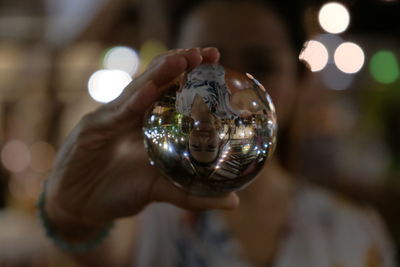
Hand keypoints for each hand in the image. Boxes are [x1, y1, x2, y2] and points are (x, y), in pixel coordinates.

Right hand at [45, 48, 238, 229]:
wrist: (81, 207)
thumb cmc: (120, 192)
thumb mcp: (160, 191)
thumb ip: (193, 195)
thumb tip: (234, 201)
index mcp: (148, 123)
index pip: (171, 91)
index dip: (192, 75)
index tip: (216, 60)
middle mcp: (131, 114)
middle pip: (156, 82)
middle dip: (180, 63)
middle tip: (206, 52)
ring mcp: (111, 118)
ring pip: (137, 90)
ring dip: (160, 74)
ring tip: (183, 59)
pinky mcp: (93, 129)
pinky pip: (117, 113)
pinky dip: (134, 101)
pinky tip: (151, 88)